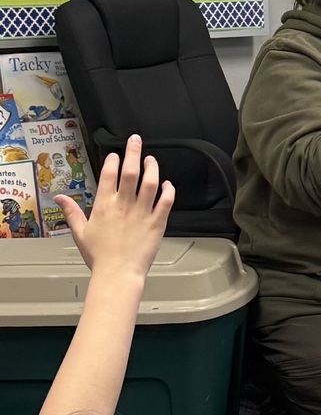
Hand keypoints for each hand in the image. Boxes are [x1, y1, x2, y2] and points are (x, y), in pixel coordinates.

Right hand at [54, 134, 173, 276]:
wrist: (118, 274)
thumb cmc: (99, 256)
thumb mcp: (80, 232)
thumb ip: (71, 212)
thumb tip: (59, 198)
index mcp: (104, 206)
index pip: (109, 175)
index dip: (113, 161)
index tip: (115, 155)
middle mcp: (124, 205)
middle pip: (130, 172)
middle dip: (133, 152)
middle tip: (135, 140)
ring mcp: (142, 213)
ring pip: (150, 183)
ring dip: (152, 168)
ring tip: (151, 159)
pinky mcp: (157, 222)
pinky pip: (166, 202)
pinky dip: (168, 190)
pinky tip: (168, 184)